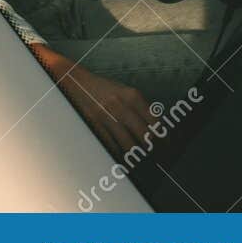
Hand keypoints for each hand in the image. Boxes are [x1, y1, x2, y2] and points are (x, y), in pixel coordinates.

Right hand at [32, 45, 154, 155]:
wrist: (75, 81)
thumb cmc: (101, 88)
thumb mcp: (124, 92)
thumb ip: (139, 108)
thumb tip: (156, 130)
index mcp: (132, 96)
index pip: (155, 122)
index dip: (163, 138)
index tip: (166, 146)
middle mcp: (121, 106)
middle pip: (144, 136)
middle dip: (153, 150)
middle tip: (156, 157)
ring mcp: (107, 116)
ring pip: (128, 144)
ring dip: (136, 156)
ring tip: (141, 161)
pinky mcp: (95, 125)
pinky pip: (111, 145)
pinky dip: (119, 154)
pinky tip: (124, 158)